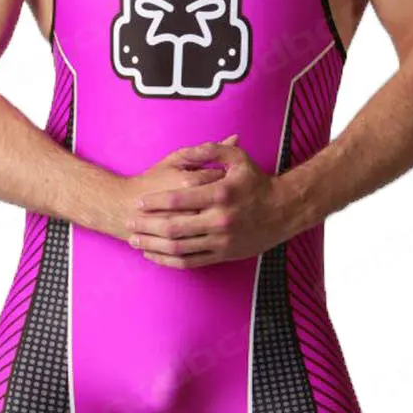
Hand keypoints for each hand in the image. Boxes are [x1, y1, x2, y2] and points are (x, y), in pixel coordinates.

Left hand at [125, 135, 294, 267]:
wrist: (283, 211)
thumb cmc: (256, 182)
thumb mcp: (237, 160)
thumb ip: (210, 151)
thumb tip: (188, 150)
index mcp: (221, 194)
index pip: (179, 200)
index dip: (155, 202)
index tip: (139, 202)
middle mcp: (221, 220)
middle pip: (174, 227)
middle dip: (147, 226)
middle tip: (129, 223)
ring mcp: (222, 241)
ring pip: (179, 248)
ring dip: (153, 246)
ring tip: (135, 241)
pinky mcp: (224, 255)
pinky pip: (191, 262)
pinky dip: (169, 261)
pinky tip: (154, 255)